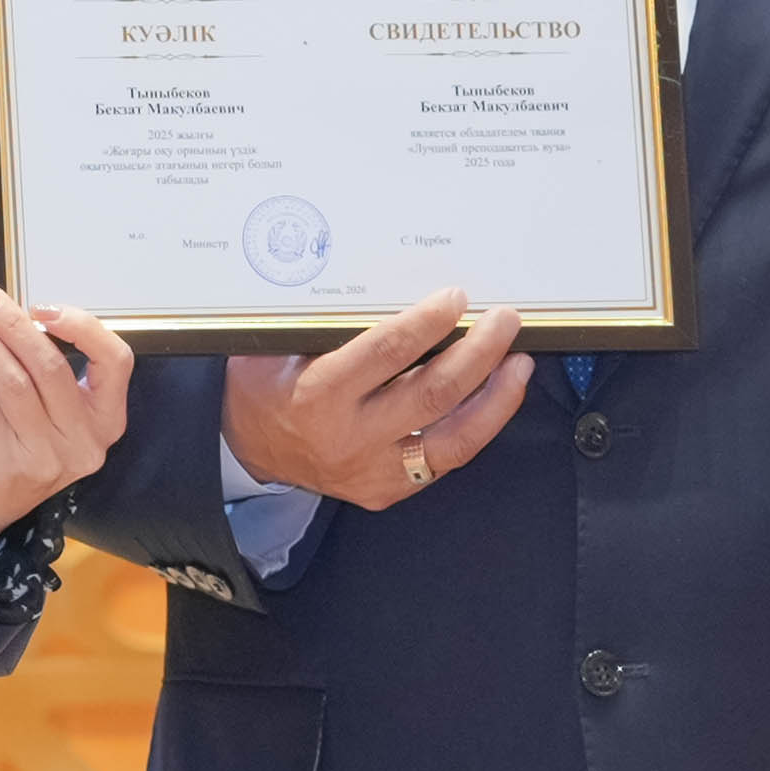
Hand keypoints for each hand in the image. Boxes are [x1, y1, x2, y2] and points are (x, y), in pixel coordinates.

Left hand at [0, 280, 136, 531]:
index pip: (115, 361)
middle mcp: (84, 440)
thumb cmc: (26, 437)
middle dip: (11, 321)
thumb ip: (43, 361)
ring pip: (12, 381)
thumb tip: (5, 305)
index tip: (42, 307)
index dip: (83, 328)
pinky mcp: (7, 462)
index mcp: (106, 419)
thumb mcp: (51, 404)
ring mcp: (46, 455)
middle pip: (50, 366)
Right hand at [218, 286, 530, 510]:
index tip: (456, 298)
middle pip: (433, 393)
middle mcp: (351, 437)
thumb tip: (379, 281)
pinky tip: (496, 399)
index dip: (428, 323)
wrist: (250, 454)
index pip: (387, 353)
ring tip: (520, 363)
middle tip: (505, 320)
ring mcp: (374, 470)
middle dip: (478, 353)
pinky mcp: (390, 489)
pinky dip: (478, 426)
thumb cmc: (263, 387)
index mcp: (319, 394)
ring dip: (495, 398)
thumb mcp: (270, 348)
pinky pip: (446, 459)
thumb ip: (318, 323)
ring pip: (454, 438)